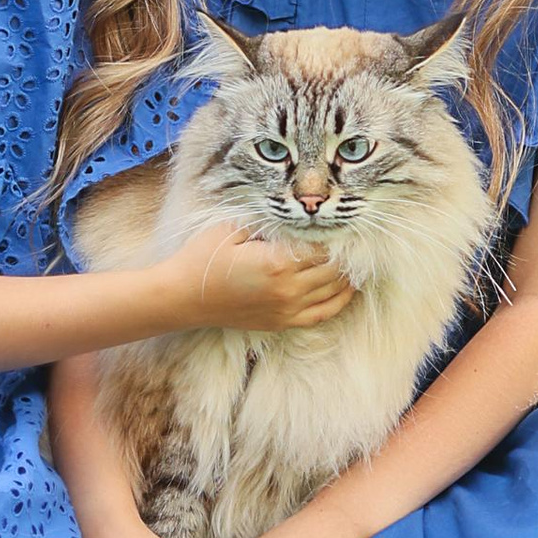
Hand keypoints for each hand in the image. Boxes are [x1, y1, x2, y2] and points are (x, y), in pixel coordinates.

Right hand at [164, 222, 354, 334]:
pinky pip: (322, 314)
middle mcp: (288, 289)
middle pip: (333, 269)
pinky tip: (348, 289)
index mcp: (278, 262)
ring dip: (347, 275)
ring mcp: (286, 309)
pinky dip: (340, 301)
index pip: (322, 246)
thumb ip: (266, 222)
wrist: (183, 298)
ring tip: (355, 259)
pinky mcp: (282, 322)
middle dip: (345, 254)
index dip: (334, 234)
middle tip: (351, 239)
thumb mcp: (231, 228)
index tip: (340, 222)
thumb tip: (294, 215)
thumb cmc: (203, 259)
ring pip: (333, 291)